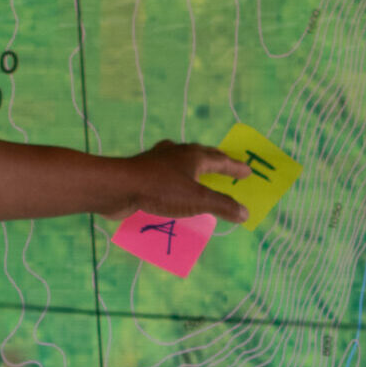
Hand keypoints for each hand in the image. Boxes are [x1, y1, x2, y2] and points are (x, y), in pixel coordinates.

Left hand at [99, 139, 252, 221]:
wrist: (118, 186)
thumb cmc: (160, 190)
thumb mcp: (196, 200)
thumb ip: (222, 206)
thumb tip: (245, 213)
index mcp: (193, 156)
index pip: (221, 160)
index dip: (236, 167)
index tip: (248, 171)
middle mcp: (177, 153)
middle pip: (202, 155)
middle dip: (216, 162)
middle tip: (226, 166)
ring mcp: (158, 161)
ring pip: (181, 162)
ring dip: (193, 169)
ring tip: (201, 177)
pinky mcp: (143, 173)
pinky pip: (166, 175)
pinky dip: (175, 181)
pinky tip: (172, 190)